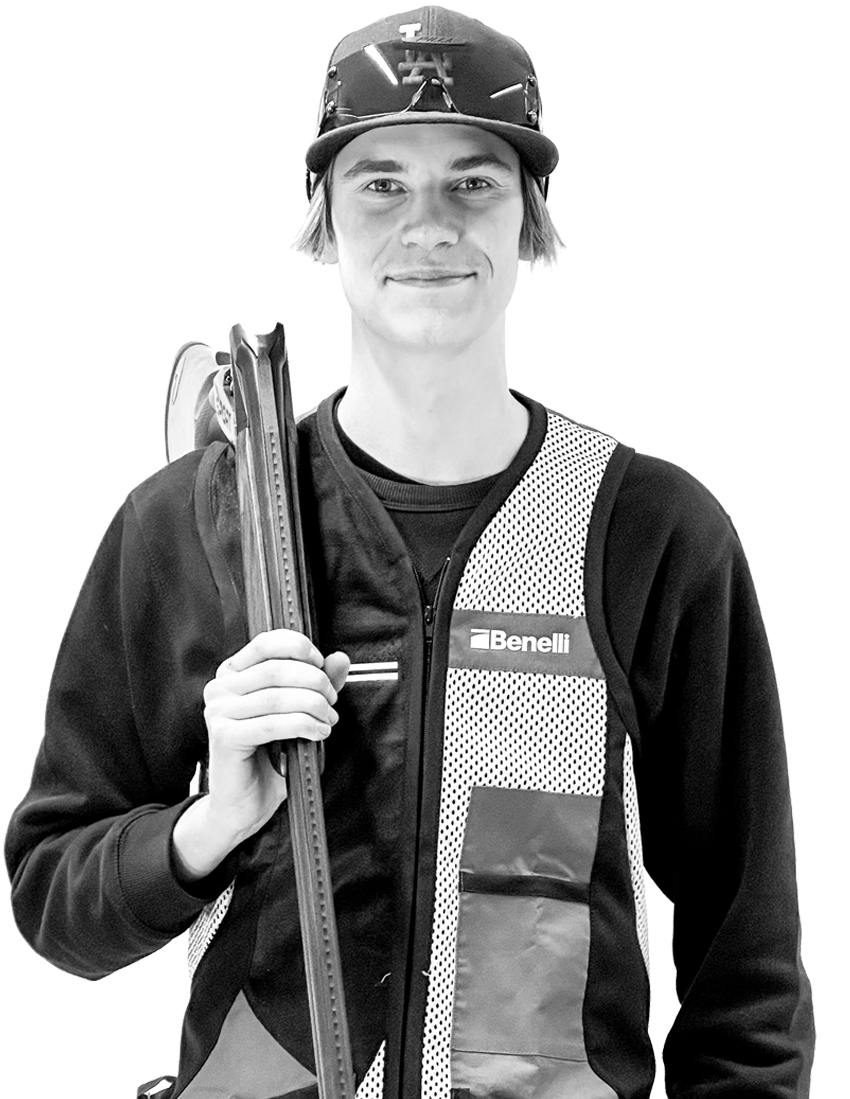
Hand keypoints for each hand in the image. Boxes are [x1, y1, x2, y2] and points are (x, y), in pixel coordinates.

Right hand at [172, 629, 348, 881]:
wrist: (243, 804)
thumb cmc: (269, 756)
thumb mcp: (297, 712)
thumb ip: (316, 683)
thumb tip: (340, 658)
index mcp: (233, 672)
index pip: (267, 643)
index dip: (301, 649)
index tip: (323, 666)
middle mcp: (220, 687)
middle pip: (277, 668)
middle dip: (315, 682)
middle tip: (332, 701)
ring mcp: (218, 711)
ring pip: (278, 696)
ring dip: (314, 706)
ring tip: (328, 720)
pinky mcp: (224, 737)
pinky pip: (274, 723)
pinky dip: (304, 725)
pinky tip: (320, 733)